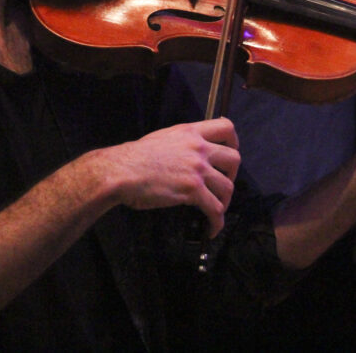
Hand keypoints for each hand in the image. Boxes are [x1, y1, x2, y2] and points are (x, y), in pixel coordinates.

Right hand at [103, 117, 239, 237]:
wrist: (121, 171)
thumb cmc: (134, 158)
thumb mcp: (162, 138)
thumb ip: (181, 143)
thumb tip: (189, 154)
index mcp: (190, 133)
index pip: (226, 127)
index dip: (234, 141)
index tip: (231, 150)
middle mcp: (198, 148)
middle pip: (234, 158)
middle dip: (232, 174)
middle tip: (222, 183)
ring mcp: (197, 169)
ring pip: (227, 187)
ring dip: (224, 201)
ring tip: (215, 209)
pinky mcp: (192, 190)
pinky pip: (214, 209)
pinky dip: (217, 222)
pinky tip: (212, 228)